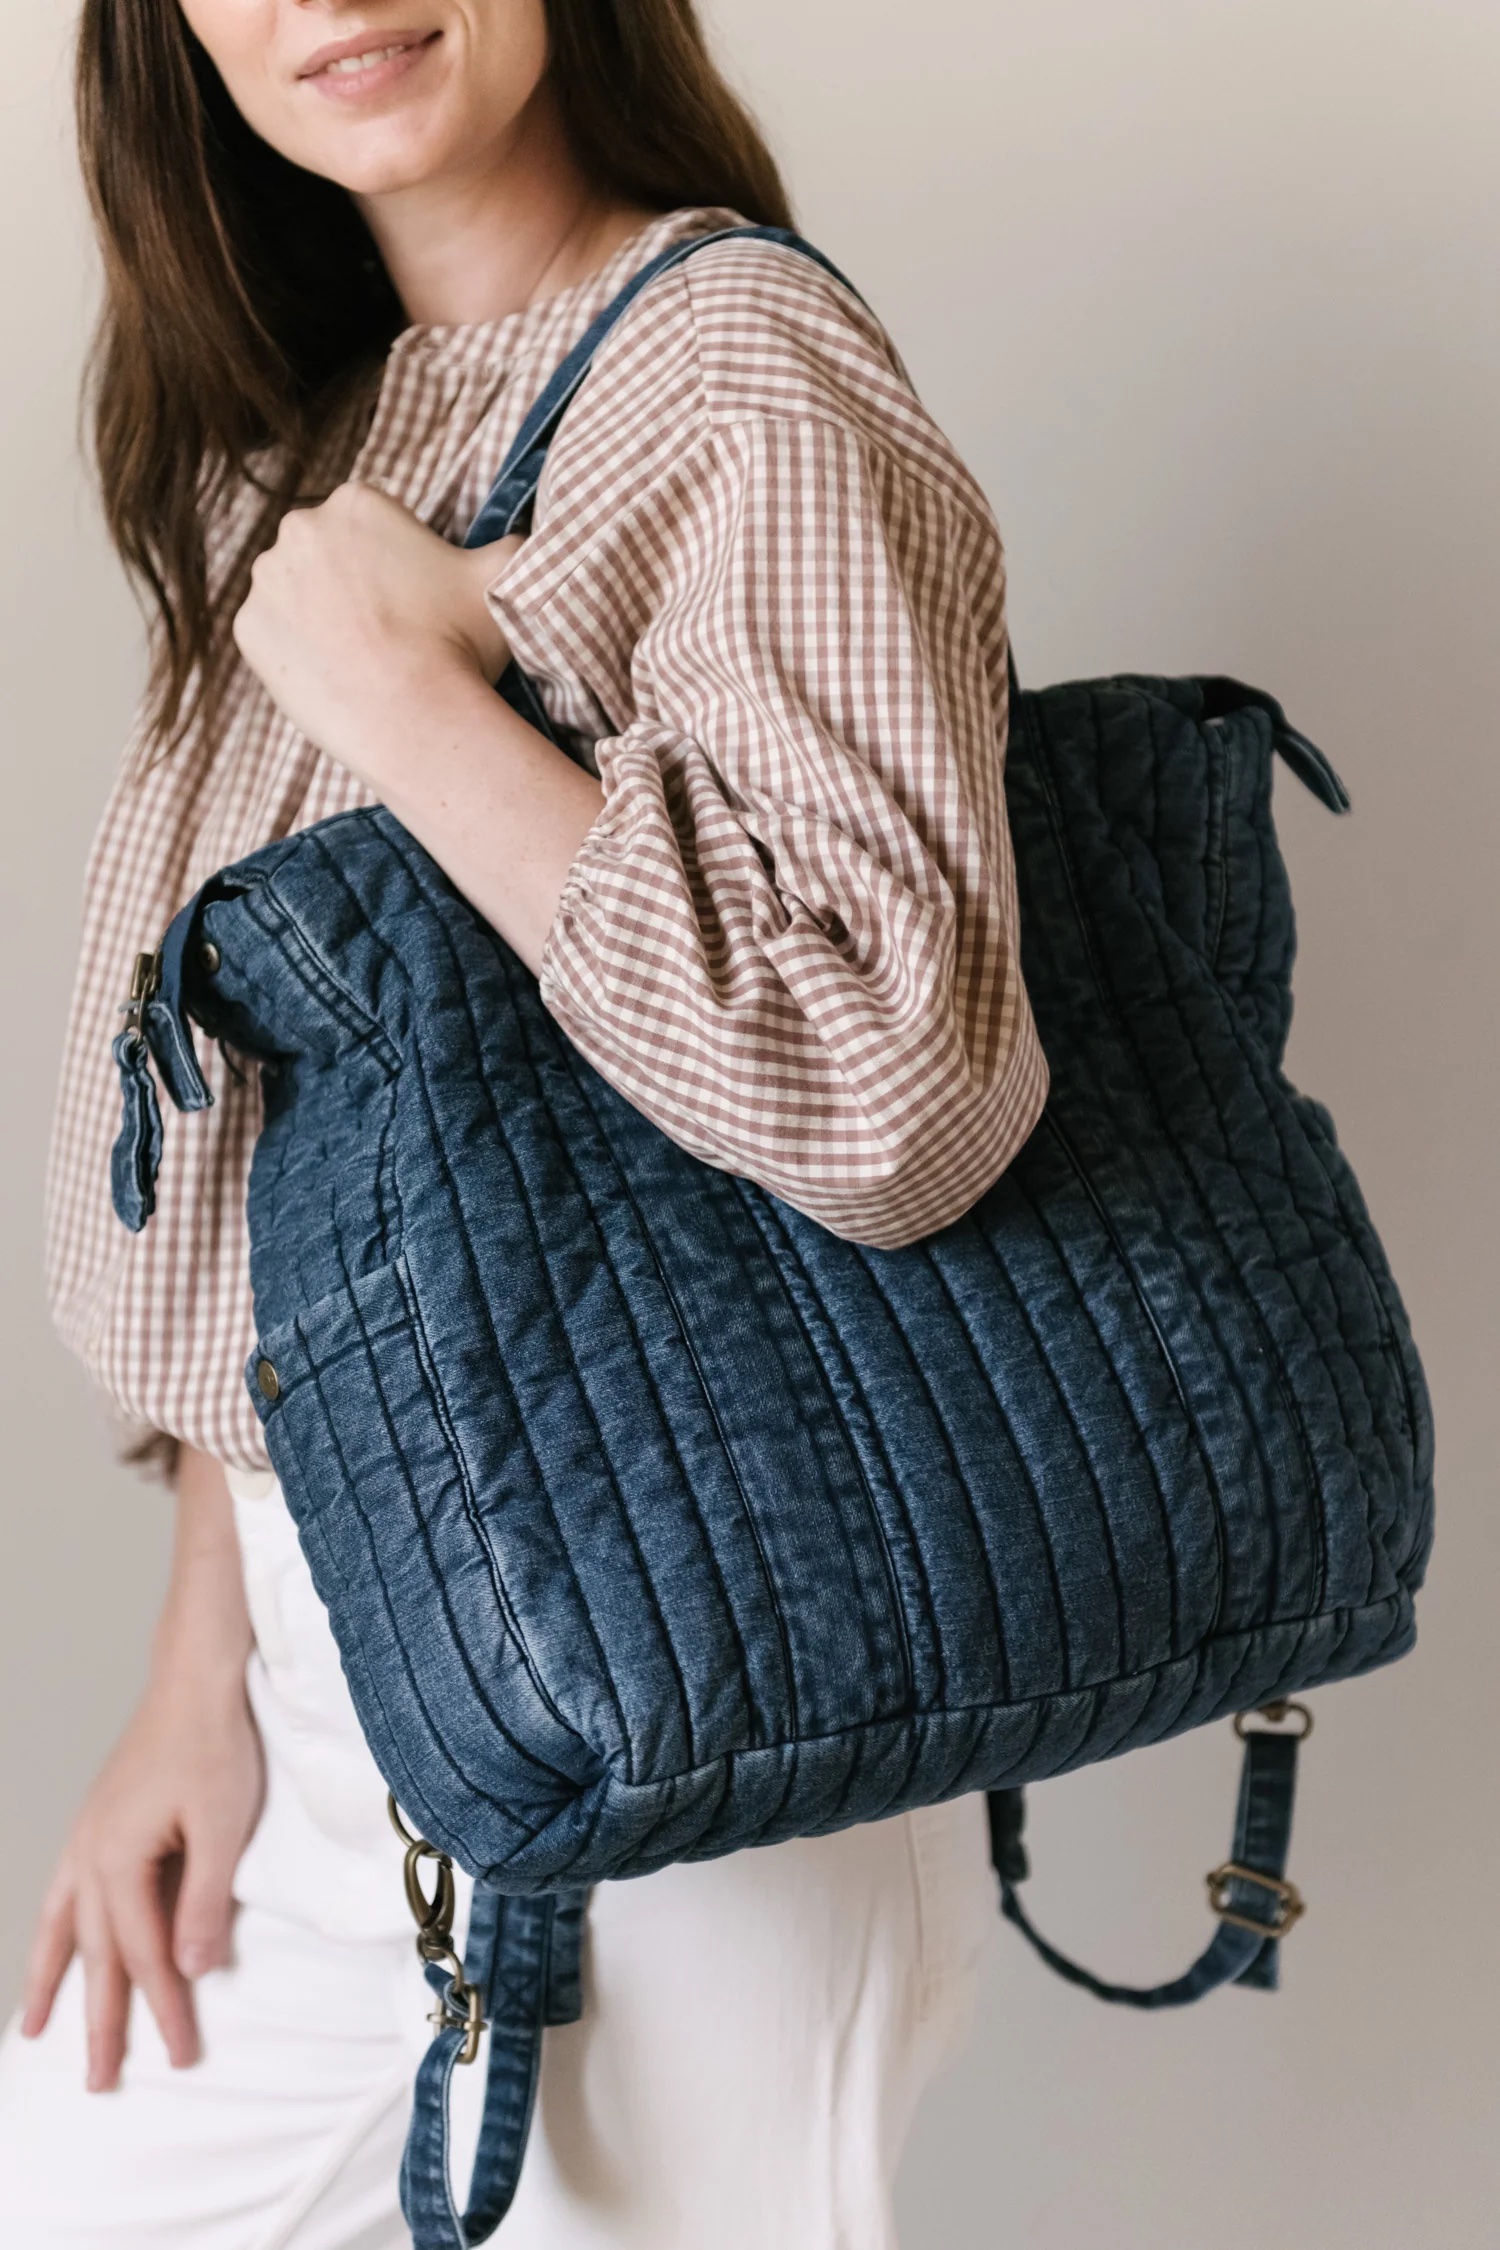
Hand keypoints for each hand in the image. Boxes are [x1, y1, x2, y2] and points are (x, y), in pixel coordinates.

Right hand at [20, 1449, 262, 2088]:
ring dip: (55, 1984)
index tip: (182, 2053)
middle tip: (101, 2082)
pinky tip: (50, 1947)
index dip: (165, 2007)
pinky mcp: (98, 1822)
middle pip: (97, 1956)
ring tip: (34, 2035)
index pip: (147, 1953)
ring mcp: (88, 1837)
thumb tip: (194, 1969)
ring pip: (64, 1930)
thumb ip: (206, 1901)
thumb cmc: (214, 1741)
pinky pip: (61, 1893)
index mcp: (121, 1860)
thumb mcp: (223, 1825)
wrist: (195, 1676)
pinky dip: (52, 1932)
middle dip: (102, 2021)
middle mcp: (92, 1855)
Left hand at [233, 481, 523, 792]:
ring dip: (318, 615)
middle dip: (348, 583)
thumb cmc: (458, 645)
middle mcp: (300, 527)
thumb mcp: (499, 580)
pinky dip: (295, 651)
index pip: (368, 523)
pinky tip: (333, 674)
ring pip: (293, 591)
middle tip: (388, 631)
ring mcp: (266, 580)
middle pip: (323, 551)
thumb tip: (524, 540)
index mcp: (356, 501)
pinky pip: (270, 634)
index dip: (394, 563)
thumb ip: (511, 545)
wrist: (413, 717)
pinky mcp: (248, 629)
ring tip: (361, 656)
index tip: (412, 599)